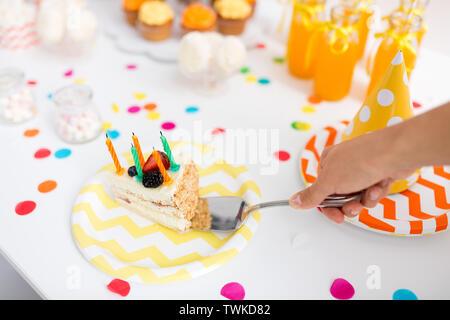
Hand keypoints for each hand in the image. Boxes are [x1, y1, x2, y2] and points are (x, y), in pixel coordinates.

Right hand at [289, 129, 416, 222]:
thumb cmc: (363, 161)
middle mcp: (343, 164)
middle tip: (355, 206)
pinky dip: (376, 192)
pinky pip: (372, 191)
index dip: (329, 207)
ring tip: (370, 191)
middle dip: (349, 204)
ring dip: (365, 198)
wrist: (397, 153)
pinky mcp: (377, 173)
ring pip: (357, 196)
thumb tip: (294, 202)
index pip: (321, 191)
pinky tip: (380, 184)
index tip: (337, 216)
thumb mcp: (329, 182)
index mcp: (327, 162)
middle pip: (340, 196)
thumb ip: (312, 195)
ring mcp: (361, 168)